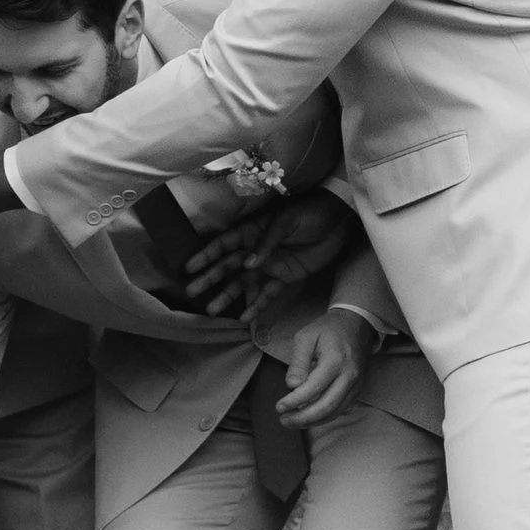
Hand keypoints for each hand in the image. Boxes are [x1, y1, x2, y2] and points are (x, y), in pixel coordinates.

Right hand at [181, 191, 355, 318]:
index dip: (206, 255)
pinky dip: (257, 305)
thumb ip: (266, 242)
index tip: (189, 268)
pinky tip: (245, 317)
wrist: (340, 218)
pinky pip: (268, 293)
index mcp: (253, 231)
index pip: (224, 244)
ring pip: (244, 283)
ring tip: (213, 310)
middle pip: (229, 266)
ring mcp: (270, 264)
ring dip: (228, 296)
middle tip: (193, 292)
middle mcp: (257, 249)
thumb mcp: (286, 221)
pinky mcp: (286, 276)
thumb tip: (247, 264)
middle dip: (210, 279)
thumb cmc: (311, 212)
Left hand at [275, 306, 378, 426]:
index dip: (294, 401)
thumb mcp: (306, 337)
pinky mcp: (357, 389)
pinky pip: (340, 409)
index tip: (279, 407)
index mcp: (335, 360)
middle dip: (303, 418)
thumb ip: (298, 363)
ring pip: (334, 412)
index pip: (313, 388)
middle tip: (284, 420)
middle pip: (326, 406)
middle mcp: (349, 375)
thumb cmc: (327, 330)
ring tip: (292, 422)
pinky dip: (323, 417)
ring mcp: (356, 384)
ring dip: (312, 421)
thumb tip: (292, 387)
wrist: (356, 325)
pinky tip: (307, 417)